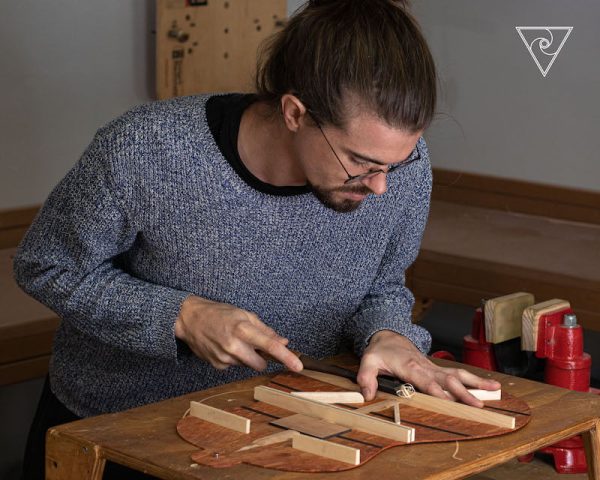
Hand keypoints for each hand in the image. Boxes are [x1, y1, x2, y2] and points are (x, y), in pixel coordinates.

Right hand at [174, 296, 302, 371]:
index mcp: (242, 328)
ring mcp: (224, 358)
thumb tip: (284, 341)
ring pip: (248, 366)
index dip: (286, 356)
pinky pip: (235, 367)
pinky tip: (224, 347)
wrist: (189, 319)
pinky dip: (235, 359)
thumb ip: (265, 330)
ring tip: (234, 341)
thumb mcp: (244, 315)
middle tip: (254, 344)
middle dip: (262, 358)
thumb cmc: (219, 313)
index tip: (298, 365)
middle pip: (261, 364)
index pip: (269, 345)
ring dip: (247, 357)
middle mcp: (233, 346)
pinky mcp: (217, 366)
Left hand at [356, 330, 500, 406]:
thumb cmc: (380, 351)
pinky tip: (488, 386)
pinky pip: (457, 374)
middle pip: (448, 380)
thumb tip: (367, 394)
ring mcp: (433, 367)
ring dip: (476, 382)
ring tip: (495, 389)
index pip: (426, 381)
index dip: (438, 391)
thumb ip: (366, 377)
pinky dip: (473, 380)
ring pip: (457, 374)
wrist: (388, 335)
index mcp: (410, 367)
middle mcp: (426, 367)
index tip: (450, 402)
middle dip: (463, 392)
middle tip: (479, 405)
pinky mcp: (437, 369)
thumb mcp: (367, 361)